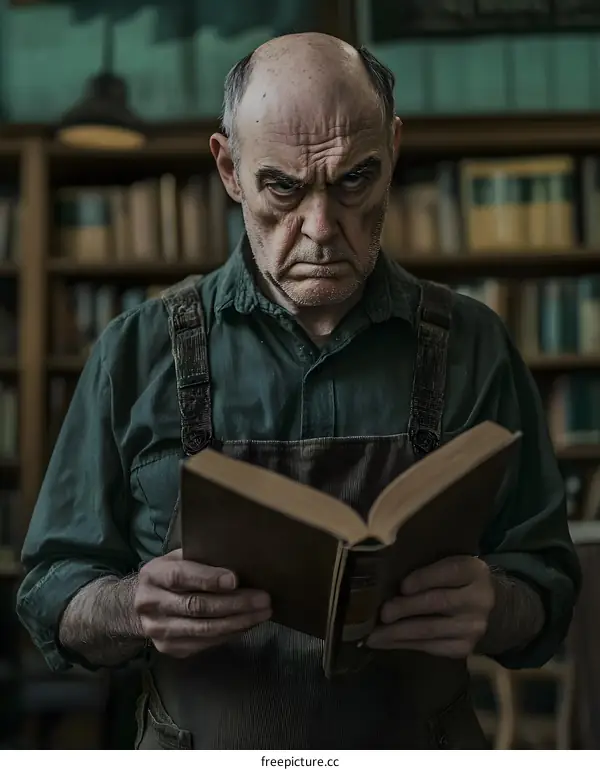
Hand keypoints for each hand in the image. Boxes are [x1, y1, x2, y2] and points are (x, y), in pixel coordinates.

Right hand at [134, 549, 271, 657]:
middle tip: (263, 599)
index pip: (180, 577)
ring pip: (204, 629)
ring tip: (263, 613)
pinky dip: (230, 634)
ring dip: (238, 622)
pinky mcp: (170, 648)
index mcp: (153, 575)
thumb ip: (199, 558)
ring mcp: (159, 630)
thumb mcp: (177, 558)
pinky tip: (248, 624)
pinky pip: (205, 643)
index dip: (207, 578)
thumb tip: (237, 559)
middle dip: (234, 603)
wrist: (140, 606)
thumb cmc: (168, 575)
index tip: (235, 579)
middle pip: (196, 606)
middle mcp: (151, 604)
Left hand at [367, 556, 493, 657]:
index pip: (450, 572)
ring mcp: (473, 627)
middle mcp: (479, 600)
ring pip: (431, 630)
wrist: (491, 608)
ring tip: (374, 635)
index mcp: (474, 571)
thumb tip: (387, 572)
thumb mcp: (451, 563)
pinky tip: (387, 643)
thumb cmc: (457, 580)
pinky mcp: (465, 648)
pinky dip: (406, 645)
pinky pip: (431, 647)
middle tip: (382, 613)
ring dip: (399, 633)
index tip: (402, 586)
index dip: (424, 578)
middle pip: (438, 603)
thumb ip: (428, 565)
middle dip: (406, 608)